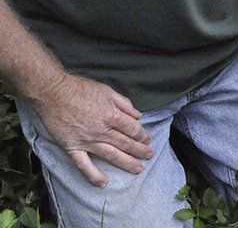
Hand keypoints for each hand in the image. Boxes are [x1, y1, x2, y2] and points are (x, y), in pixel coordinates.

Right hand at [30, 73, 153, 186]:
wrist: (53, 93)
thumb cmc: (81, 89)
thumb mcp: (107, 90)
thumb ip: (124, 103)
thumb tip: (138, 115)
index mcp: (111, 115)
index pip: (132, 129)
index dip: (142, 135)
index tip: (147, 139)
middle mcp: (102, 131)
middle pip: (125, 143)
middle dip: (140, 150)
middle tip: (149, 156)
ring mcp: (87, 141)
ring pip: (111, 155)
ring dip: (126, 163)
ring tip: (138, 169)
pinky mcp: (72, 147)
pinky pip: (83, 164)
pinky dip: (93, 175)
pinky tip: (103, 183)